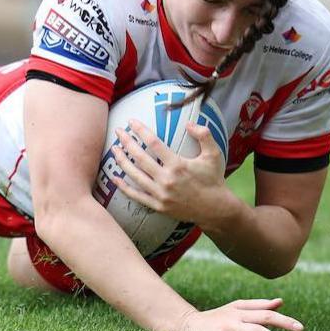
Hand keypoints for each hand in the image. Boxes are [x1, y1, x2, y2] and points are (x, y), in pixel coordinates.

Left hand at [112, 119, 232, 223]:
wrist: (215, 209)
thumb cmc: (213, 179)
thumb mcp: (213, 155)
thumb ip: (204, 135)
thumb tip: (188, 123)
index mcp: (178, 165)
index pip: (154, 143)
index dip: (141, 130)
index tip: (132, 121)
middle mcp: (166, 180)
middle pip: (140, 158)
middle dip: (126, 143)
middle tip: (118, 131)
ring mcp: (160, 194)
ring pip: (135, 176)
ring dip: (122, 162)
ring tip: (114, 149)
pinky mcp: (158, 206)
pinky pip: (136, 196)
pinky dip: (124, 187)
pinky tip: (115, 178)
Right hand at [169, 298, 302, 330]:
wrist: (186, 326)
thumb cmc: (215, 319)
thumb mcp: (235, 309)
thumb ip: (257, 305)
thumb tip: (281, 301)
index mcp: (239, 308)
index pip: (266, 312)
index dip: (284, 319)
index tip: (299, 328)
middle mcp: (235, 316)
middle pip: (264, 319)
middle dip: (283, 325)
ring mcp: (229, 329)